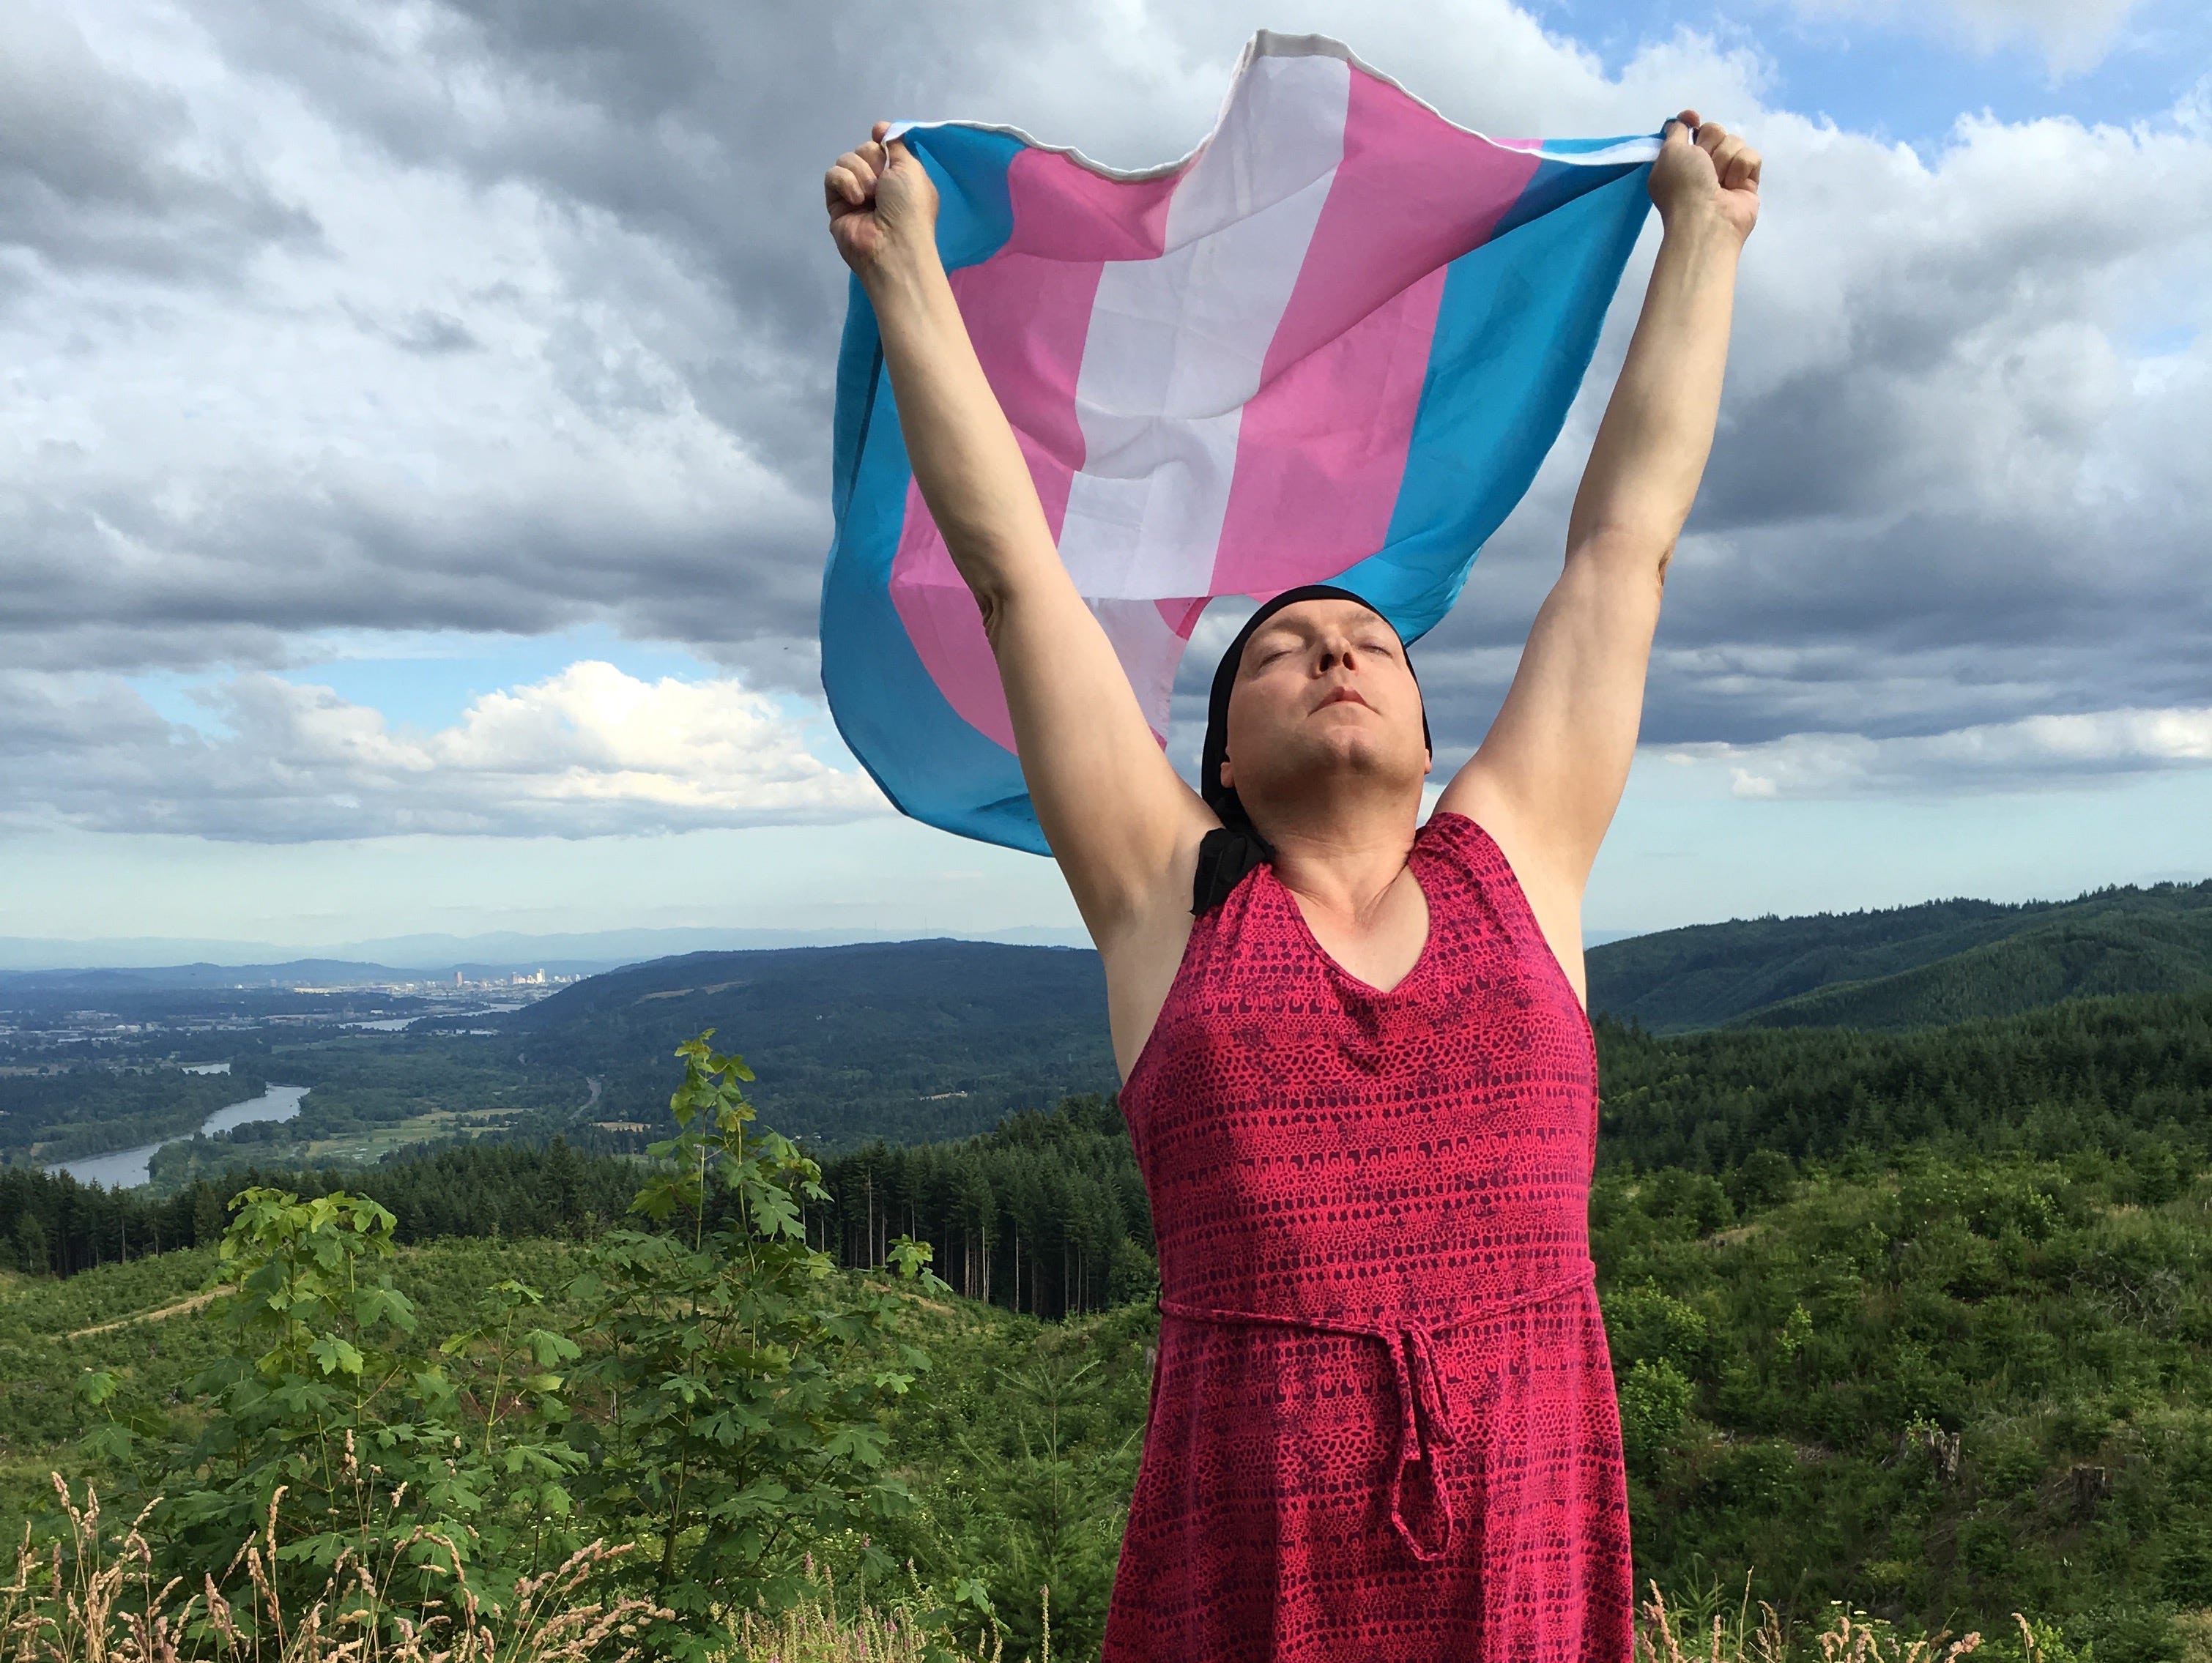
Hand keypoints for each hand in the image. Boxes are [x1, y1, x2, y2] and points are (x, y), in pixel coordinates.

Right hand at [825, 121, 941, 279]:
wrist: (892, 244)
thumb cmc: (910, 208)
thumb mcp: (912, 169)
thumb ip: (897, 144)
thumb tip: (879, 127)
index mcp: (899, 175)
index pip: (882, 145)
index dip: (880, 140)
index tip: (879, 136)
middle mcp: (878, 183)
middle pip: (863, 149)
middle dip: (873, 160)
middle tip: (882, 182)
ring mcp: (855, 192)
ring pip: (846, 160)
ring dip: (860, 172)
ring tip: (870, 195)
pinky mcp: (836, 203)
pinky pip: (832, 176)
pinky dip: (844, 182)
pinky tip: (856, 199)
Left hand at [1649, 110, 1759, 243]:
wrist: (1706, 219)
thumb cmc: (1683, 186)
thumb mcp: (1669, 153)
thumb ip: (1676, 131)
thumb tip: (1686, 117)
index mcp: (1681, 159)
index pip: (1693, 128)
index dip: (1692, 122)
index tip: (1693, 119)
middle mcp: (1703, 164)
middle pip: (1716, 131)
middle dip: (1710, 144)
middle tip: (1704, 166)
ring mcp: (1727, 172)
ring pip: (1735, 142)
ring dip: (1725, 159)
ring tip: (1719, 182)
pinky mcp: (1749, 179)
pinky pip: (1752, 156)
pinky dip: (1742, 168)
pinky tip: (1734, 186)